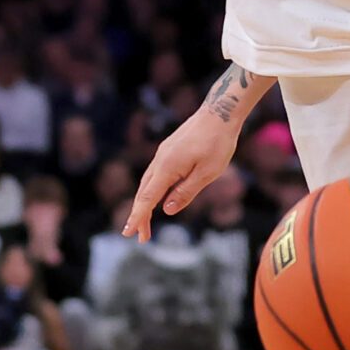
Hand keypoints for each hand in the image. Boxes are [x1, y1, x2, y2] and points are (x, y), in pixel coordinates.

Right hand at [125, 106, 243, 240]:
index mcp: (167, 167)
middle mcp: (160, 160)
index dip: (137, 217)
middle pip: (143, 192)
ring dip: (145, 203)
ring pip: (148, 182)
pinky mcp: (169, 149)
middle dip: (140, 215)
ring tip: (147, 222)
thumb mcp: (206, 173)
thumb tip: (166, 210)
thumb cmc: (217, 143)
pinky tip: (158, 198)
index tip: (128, 233)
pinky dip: (152, 190)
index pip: (147, 198)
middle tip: (141, 237)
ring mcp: (163, 153)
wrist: (221, 111)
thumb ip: (185, 193)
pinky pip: (155, 174)